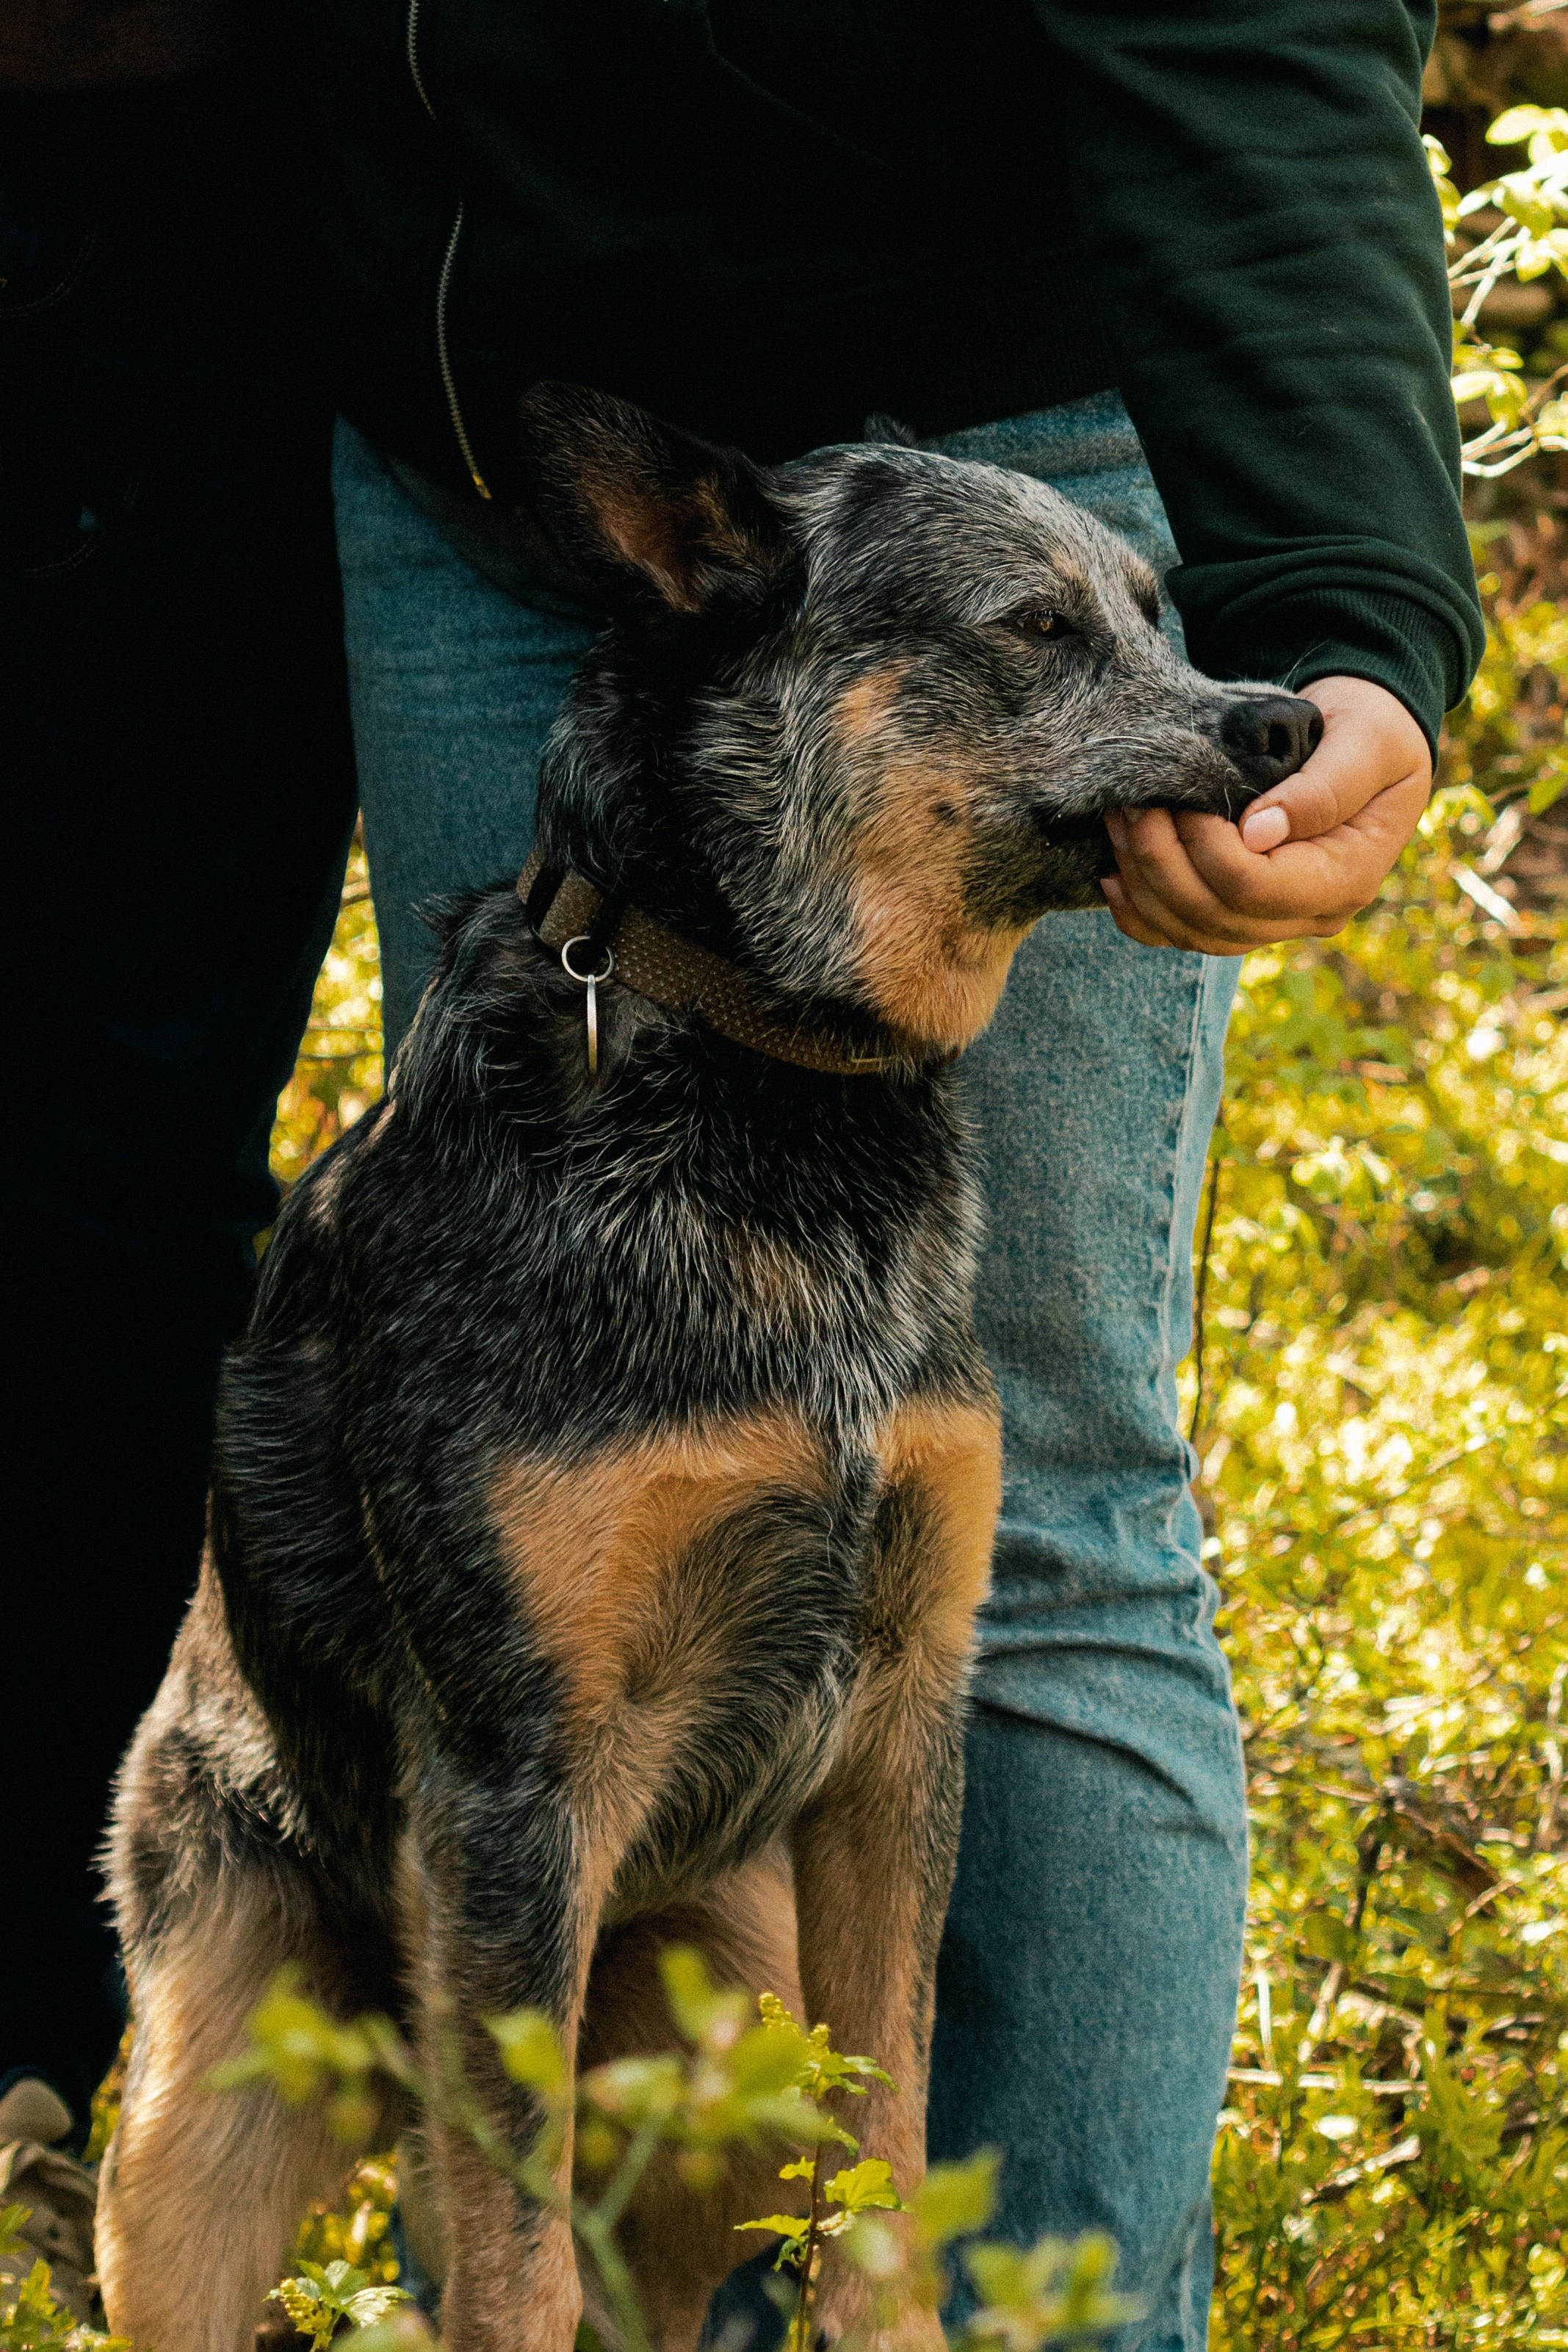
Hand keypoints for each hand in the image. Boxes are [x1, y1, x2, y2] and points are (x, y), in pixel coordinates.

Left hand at [1099, 675, 1432, 954]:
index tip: (1183, 800)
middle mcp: (1313, 913)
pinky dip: (1141, 913)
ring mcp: (1276, 921)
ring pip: (1192, 931)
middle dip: (1161, 862)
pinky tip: (1113, 876)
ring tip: (1119, 823)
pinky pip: (1183, 933)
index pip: (1254, 888)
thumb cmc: (1372, 729)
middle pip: (1215, 916)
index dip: (1206, 848)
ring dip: (1144, 882)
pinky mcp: (1245, 913)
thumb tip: (1258, 833)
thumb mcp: (1367, 741)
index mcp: (1347, 878)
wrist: (1366, 739)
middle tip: (1133, 804)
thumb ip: (1323, 786)